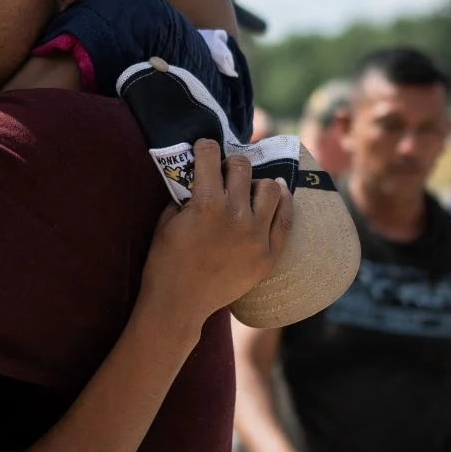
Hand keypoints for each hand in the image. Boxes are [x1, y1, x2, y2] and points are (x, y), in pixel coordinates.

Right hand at [139, 140, 293, 330]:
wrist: (179, 305)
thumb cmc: (165, 262)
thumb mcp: (167, 220)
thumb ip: (186, 195)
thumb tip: (200, 176)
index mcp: (206, 203)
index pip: (210, 155)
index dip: (205, 147)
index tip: (205, 148)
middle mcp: (235, 215)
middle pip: (242, 167)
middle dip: (230, 164)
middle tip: (224, 173)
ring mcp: (256, 236)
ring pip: (271, 188)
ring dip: (257, 183)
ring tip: (249, 189)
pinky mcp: (268, 255)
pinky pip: (285, 218)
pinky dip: (282, 202)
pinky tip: (278, 195)